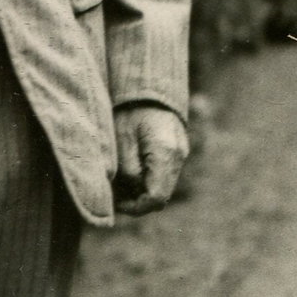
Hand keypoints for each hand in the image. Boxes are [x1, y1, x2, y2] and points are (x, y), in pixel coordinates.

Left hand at [112, 102, 188, 216]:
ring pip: (162, 188)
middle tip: (115, 195)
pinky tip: (130, 172)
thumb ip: (128, 171)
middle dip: (137, 202)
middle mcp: (178, 156)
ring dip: (142, 192)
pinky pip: (163, 177)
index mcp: (165, 152)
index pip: (156, 197)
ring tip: (120, 183)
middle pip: (161, 197)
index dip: (135, 207)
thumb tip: (131, 196)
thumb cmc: (131, 111)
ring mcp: (181, 155)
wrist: (148, 89)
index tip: (116, 203)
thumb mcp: (121, 140)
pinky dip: (147, 181)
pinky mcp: (177, 153)